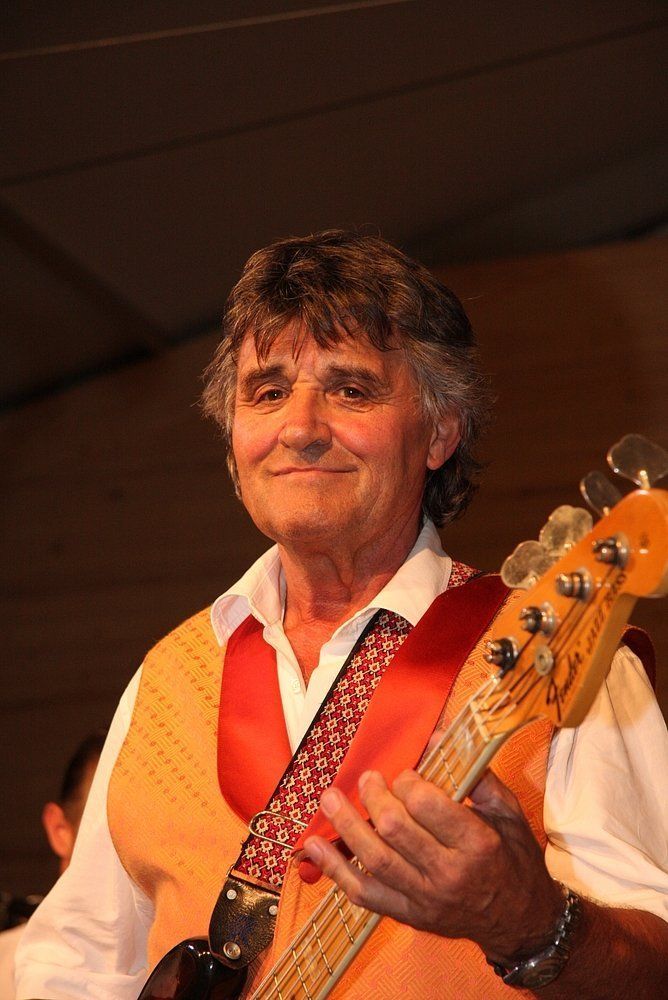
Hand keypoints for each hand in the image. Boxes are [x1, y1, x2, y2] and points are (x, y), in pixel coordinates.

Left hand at [303, 768, 563, 962]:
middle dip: (374, 797)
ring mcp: (426, 899)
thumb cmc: (515, 859)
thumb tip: (438, 738)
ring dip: (347, 827)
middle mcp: (449, 874)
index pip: (427, 805)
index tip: (405, 774)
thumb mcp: (509, 814)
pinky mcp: (409, 915)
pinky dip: (336, 870)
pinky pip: (365, 894)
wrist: (520, 921)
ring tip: (329, 800)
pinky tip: (316, 848)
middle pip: (395, 830)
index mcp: (476, 844)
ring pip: (375, 860)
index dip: (408, 782)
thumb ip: (477, 776)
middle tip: (367, 778)